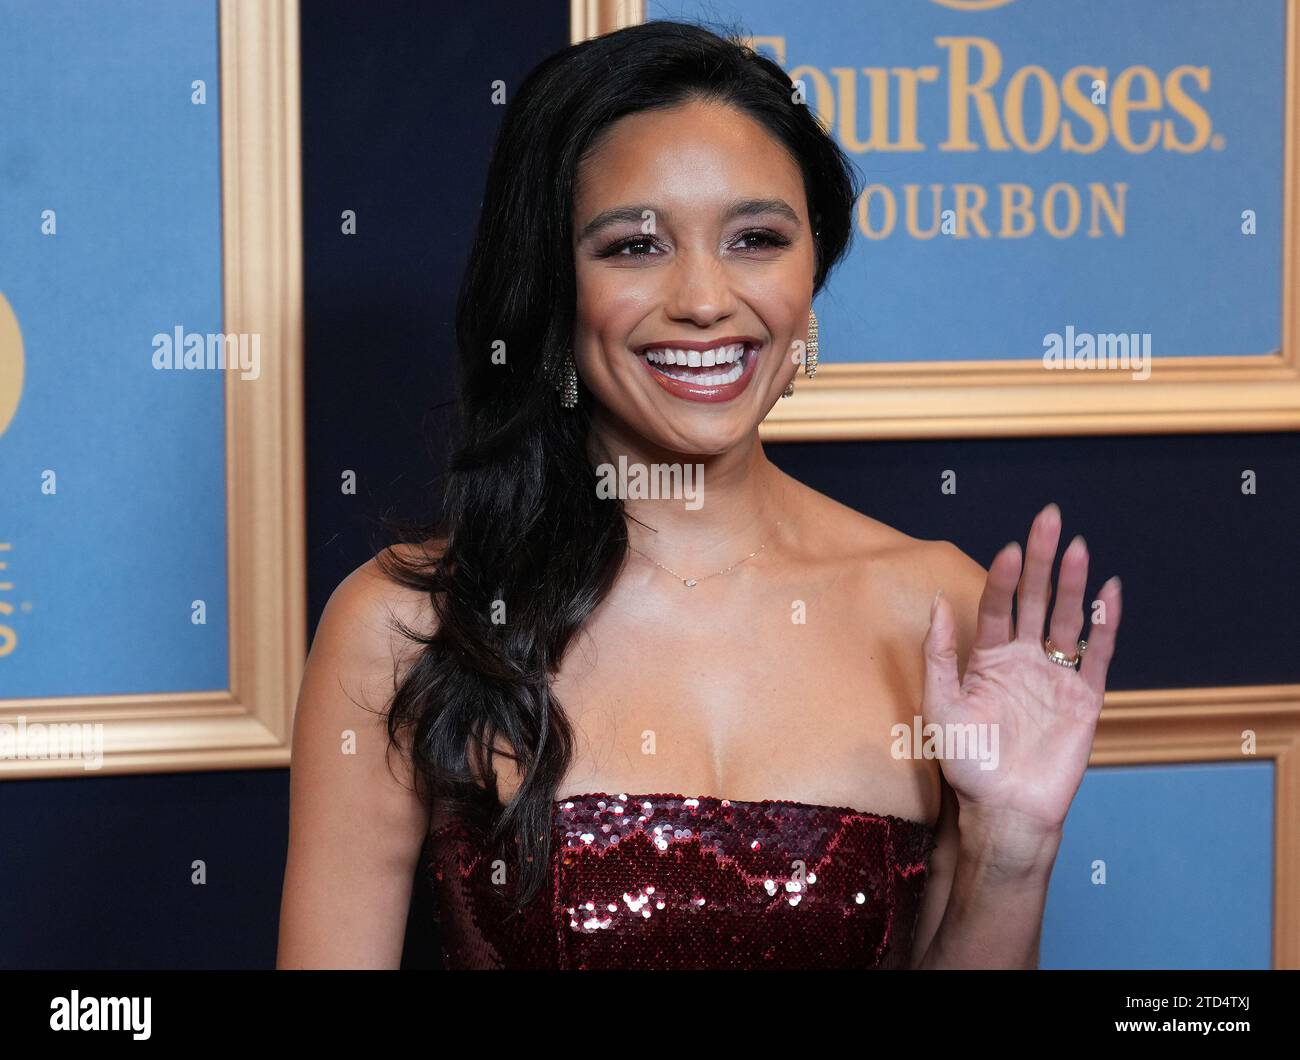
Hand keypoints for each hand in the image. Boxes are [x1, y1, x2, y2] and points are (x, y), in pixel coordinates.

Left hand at [921, 503, 1122, 845]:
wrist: (1002, 810)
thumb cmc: (966, 763)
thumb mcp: (939, 704)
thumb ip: (939, 654)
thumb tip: (936, 602)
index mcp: (989, 659)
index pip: (998, 606)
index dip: (1005, 577)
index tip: (1011, 547)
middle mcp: (1024, 660)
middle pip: (1037, 600)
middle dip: (1043, 560)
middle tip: (1050, 518)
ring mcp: (1055, 677)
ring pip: (1068, 620)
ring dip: (1073, 584)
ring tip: (1078, 547)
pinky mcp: (1084, 699)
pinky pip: (1097, 655)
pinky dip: (1104, 625)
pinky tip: (1109, 592)